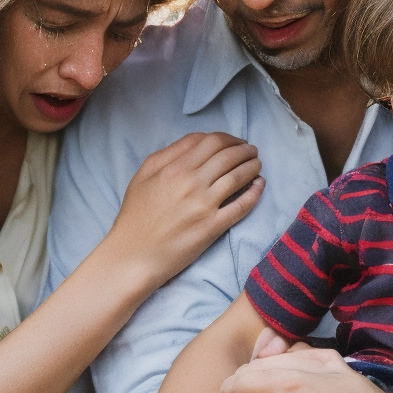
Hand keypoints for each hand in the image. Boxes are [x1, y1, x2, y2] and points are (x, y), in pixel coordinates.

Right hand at [106, 133, 262, 289]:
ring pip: (238, 176)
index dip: (228, 138)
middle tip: (251, 151)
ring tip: (257, 164)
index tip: (234, 142)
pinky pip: (241, 205)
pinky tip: (259, 185)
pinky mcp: (212, 227)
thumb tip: (197, 141)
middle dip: (244, 149)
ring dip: (252, 166)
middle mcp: (191, 183)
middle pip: (228, 155)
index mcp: (174, 167)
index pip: (211, 141)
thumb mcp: (144, 175)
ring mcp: (204, 205)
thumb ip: (169, 153)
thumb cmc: (136, 215)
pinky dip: (255, 192)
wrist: (134, 254)